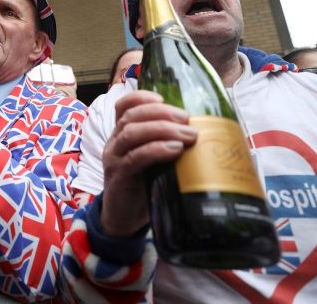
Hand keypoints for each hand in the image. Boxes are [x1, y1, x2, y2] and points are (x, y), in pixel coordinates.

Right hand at [100, 90, 196, 236]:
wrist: (123, 219)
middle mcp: (114, 143)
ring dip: (162, 129)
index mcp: (121, 135)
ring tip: (188, 135)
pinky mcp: (119, 177)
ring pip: (132, 133)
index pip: (124, 106)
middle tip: (188, 119)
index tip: (164, 98)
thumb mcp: (152, 161)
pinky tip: (174, 149)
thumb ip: (164, 144)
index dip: (142, 97)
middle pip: (132, 116)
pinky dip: (156, 149)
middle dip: (161, 112)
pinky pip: (135, 157)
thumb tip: (202, 131)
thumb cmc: (143, 186)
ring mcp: (114, 159)